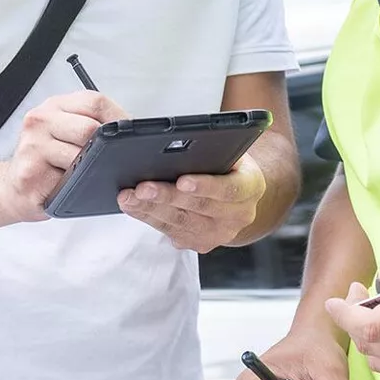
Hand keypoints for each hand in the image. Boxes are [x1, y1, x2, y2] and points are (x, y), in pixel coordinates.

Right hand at [4, 90, 127, 223]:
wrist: (13, 188)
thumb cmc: (45, 161)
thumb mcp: (67, 133)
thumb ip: (93, 123)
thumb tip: (130, 128)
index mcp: (54, 106)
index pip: (95, 101)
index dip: (118, 118)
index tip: (129, 132)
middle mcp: (40, 120)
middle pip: (90, 128)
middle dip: (105, 147)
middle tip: (108, 159)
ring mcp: (32, 145)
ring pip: (80, 156)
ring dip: (89, 169)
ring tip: (81, 173)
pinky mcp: (29, 173)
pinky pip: (68, 179)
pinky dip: (75, 185)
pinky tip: (67, 184)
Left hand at [118, 152, 267, 252]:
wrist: (238, 194)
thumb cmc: (228, 165)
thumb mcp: (229, 148)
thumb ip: (210, 144)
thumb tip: (174, 137)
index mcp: (251, 187)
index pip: (229, 189)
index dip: (204, 186)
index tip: (181, 180)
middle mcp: (239, 215)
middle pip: (199, 208)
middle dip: (167, 197)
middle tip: (142, 187)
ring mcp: (219, 234)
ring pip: (181, 222)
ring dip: (151, 209)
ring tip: (128, 197)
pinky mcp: (200, 243)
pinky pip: (171, 231)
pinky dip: (149, 217)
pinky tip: (133, 206)